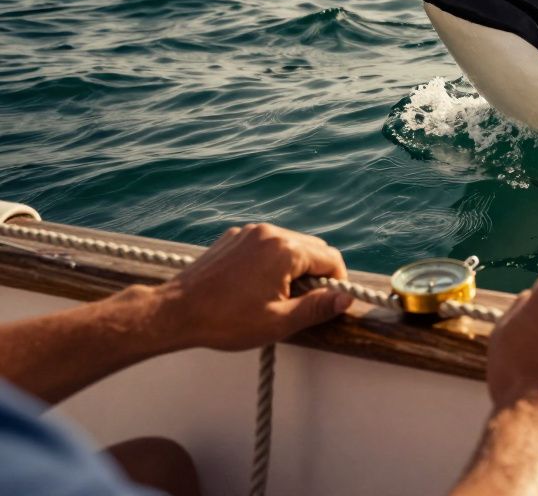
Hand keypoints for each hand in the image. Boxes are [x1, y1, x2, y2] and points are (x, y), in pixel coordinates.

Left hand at [156, 223, 352, 350]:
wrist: (174, 312)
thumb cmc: (226, 320)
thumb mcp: (278, 321)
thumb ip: (317, 307)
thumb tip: (347, 297)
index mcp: (285, 250)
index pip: (331, 258)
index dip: (337, 282)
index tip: (329, 303)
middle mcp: (269, 232)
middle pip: (313, 248)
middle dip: (316, 274)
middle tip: (302, 303)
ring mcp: (249, 232)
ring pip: (290, 244)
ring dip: (295, 267)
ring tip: (277, 296)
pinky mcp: (234, 237)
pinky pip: (266, 244)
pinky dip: (272, 260)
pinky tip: (256, 285)